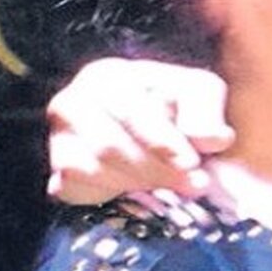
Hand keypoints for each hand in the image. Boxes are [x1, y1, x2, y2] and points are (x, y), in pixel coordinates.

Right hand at [46, 57, 234, 203]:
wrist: (153, 127)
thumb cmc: (175, 104)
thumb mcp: (199, 94)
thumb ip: (206, 112)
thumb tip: (213, 138)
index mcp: (107, 76)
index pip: (132, 113)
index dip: (163, 141)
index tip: (191, 164)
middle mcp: (72, 104)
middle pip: (110, 146)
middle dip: (157, 169)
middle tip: (195, 184)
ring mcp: (60, 140)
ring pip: (93, 171)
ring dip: (140, 183)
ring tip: (173, 184)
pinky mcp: (58, 173)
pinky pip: (77, 191)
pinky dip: (111, 194)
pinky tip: (138, 190)